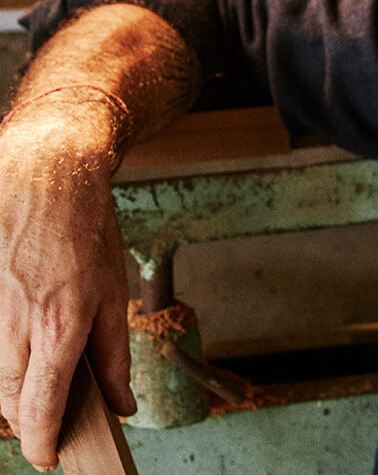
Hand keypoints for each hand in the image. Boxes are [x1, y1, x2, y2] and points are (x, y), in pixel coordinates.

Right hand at [0, 99, 135, 471]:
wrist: (46, 175)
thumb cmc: (85, 229)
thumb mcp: (115, 290)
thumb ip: (115, 353)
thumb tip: (122, 404)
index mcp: (60, 324)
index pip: (39, 409)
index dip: (44, 443)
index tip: (51, 458)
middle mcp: (17, 324)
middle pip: (10, 401)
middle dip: (30, 419)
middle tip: (53, 421)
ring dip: (16, 388)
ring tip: (43, 377)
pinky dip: (6, 355)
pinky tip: (24, 342)